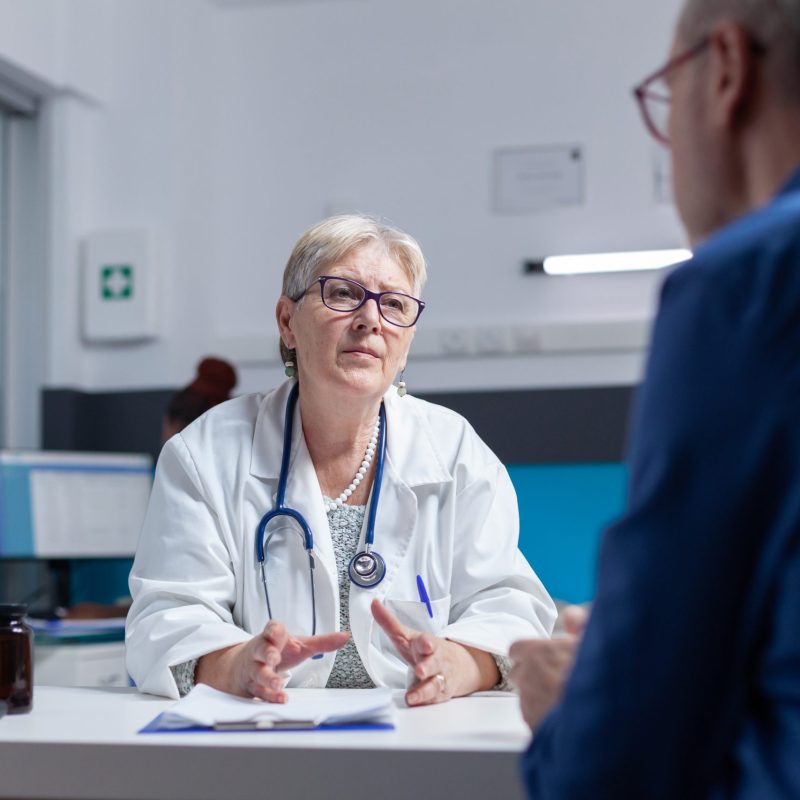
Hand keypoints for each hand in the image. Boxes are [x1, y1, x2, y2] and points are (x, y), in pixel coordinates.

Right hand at [196, 620, 348, 701]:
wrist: (245, 665)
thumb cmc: (278, 651)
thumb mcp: (300, 645)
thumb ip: (322, 642)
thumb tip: (345, 637)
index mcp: (273, 637)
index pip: (271, 629)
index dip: (272, 630)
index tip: (275, 632)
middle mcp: (260, 651)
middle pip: (261, 649)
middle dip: (267, 653)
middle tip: (274, 658)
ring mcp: (254, 669)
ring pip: (258, 673)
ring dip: (268, 678)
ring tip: (278, 684)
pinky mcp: (251, 686)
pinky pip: (259, 692)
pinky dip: (269, 696)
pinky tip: (280, 698)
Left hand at [371, 599, 497, 705]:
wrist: (457, 665)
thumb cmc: (426, 649)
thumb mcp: (408, 635)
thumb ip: (390, 622)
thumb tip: (373, 603)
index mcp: (427, 644)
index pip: (428, 642)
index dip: (426, 644)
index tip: (425, 645)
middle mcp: (436, 660)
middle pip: (434, 663)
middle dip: (428, 666)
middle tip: (420, 670)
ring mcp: (439, 677)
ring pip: (434, 685)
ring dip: (424, 690)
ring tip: (412, 696)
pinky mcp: (440, 694)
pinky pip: (433, 699)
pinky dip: (424, 702)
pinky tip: (414, 703)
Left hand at [509, 605, 588, 729]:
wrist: (606, 722)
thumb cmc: (600, 679)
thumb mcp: (595, 641)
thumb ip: (580, 624)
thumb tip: (570, 615)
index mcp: (538, 653)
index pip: (517, 649)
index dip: (530, 653)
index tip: (542, 657)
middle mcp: (528, 678)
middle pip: (520, 674)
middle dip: (534, 676)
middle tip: (558, 679)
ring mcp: (530, 705)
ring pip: (528, 697)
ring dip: (541, 697)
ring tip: (566, 700)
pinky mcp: (534, 727)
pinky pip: (535, 719)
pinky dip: (546, 718)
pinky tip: (567, 717)